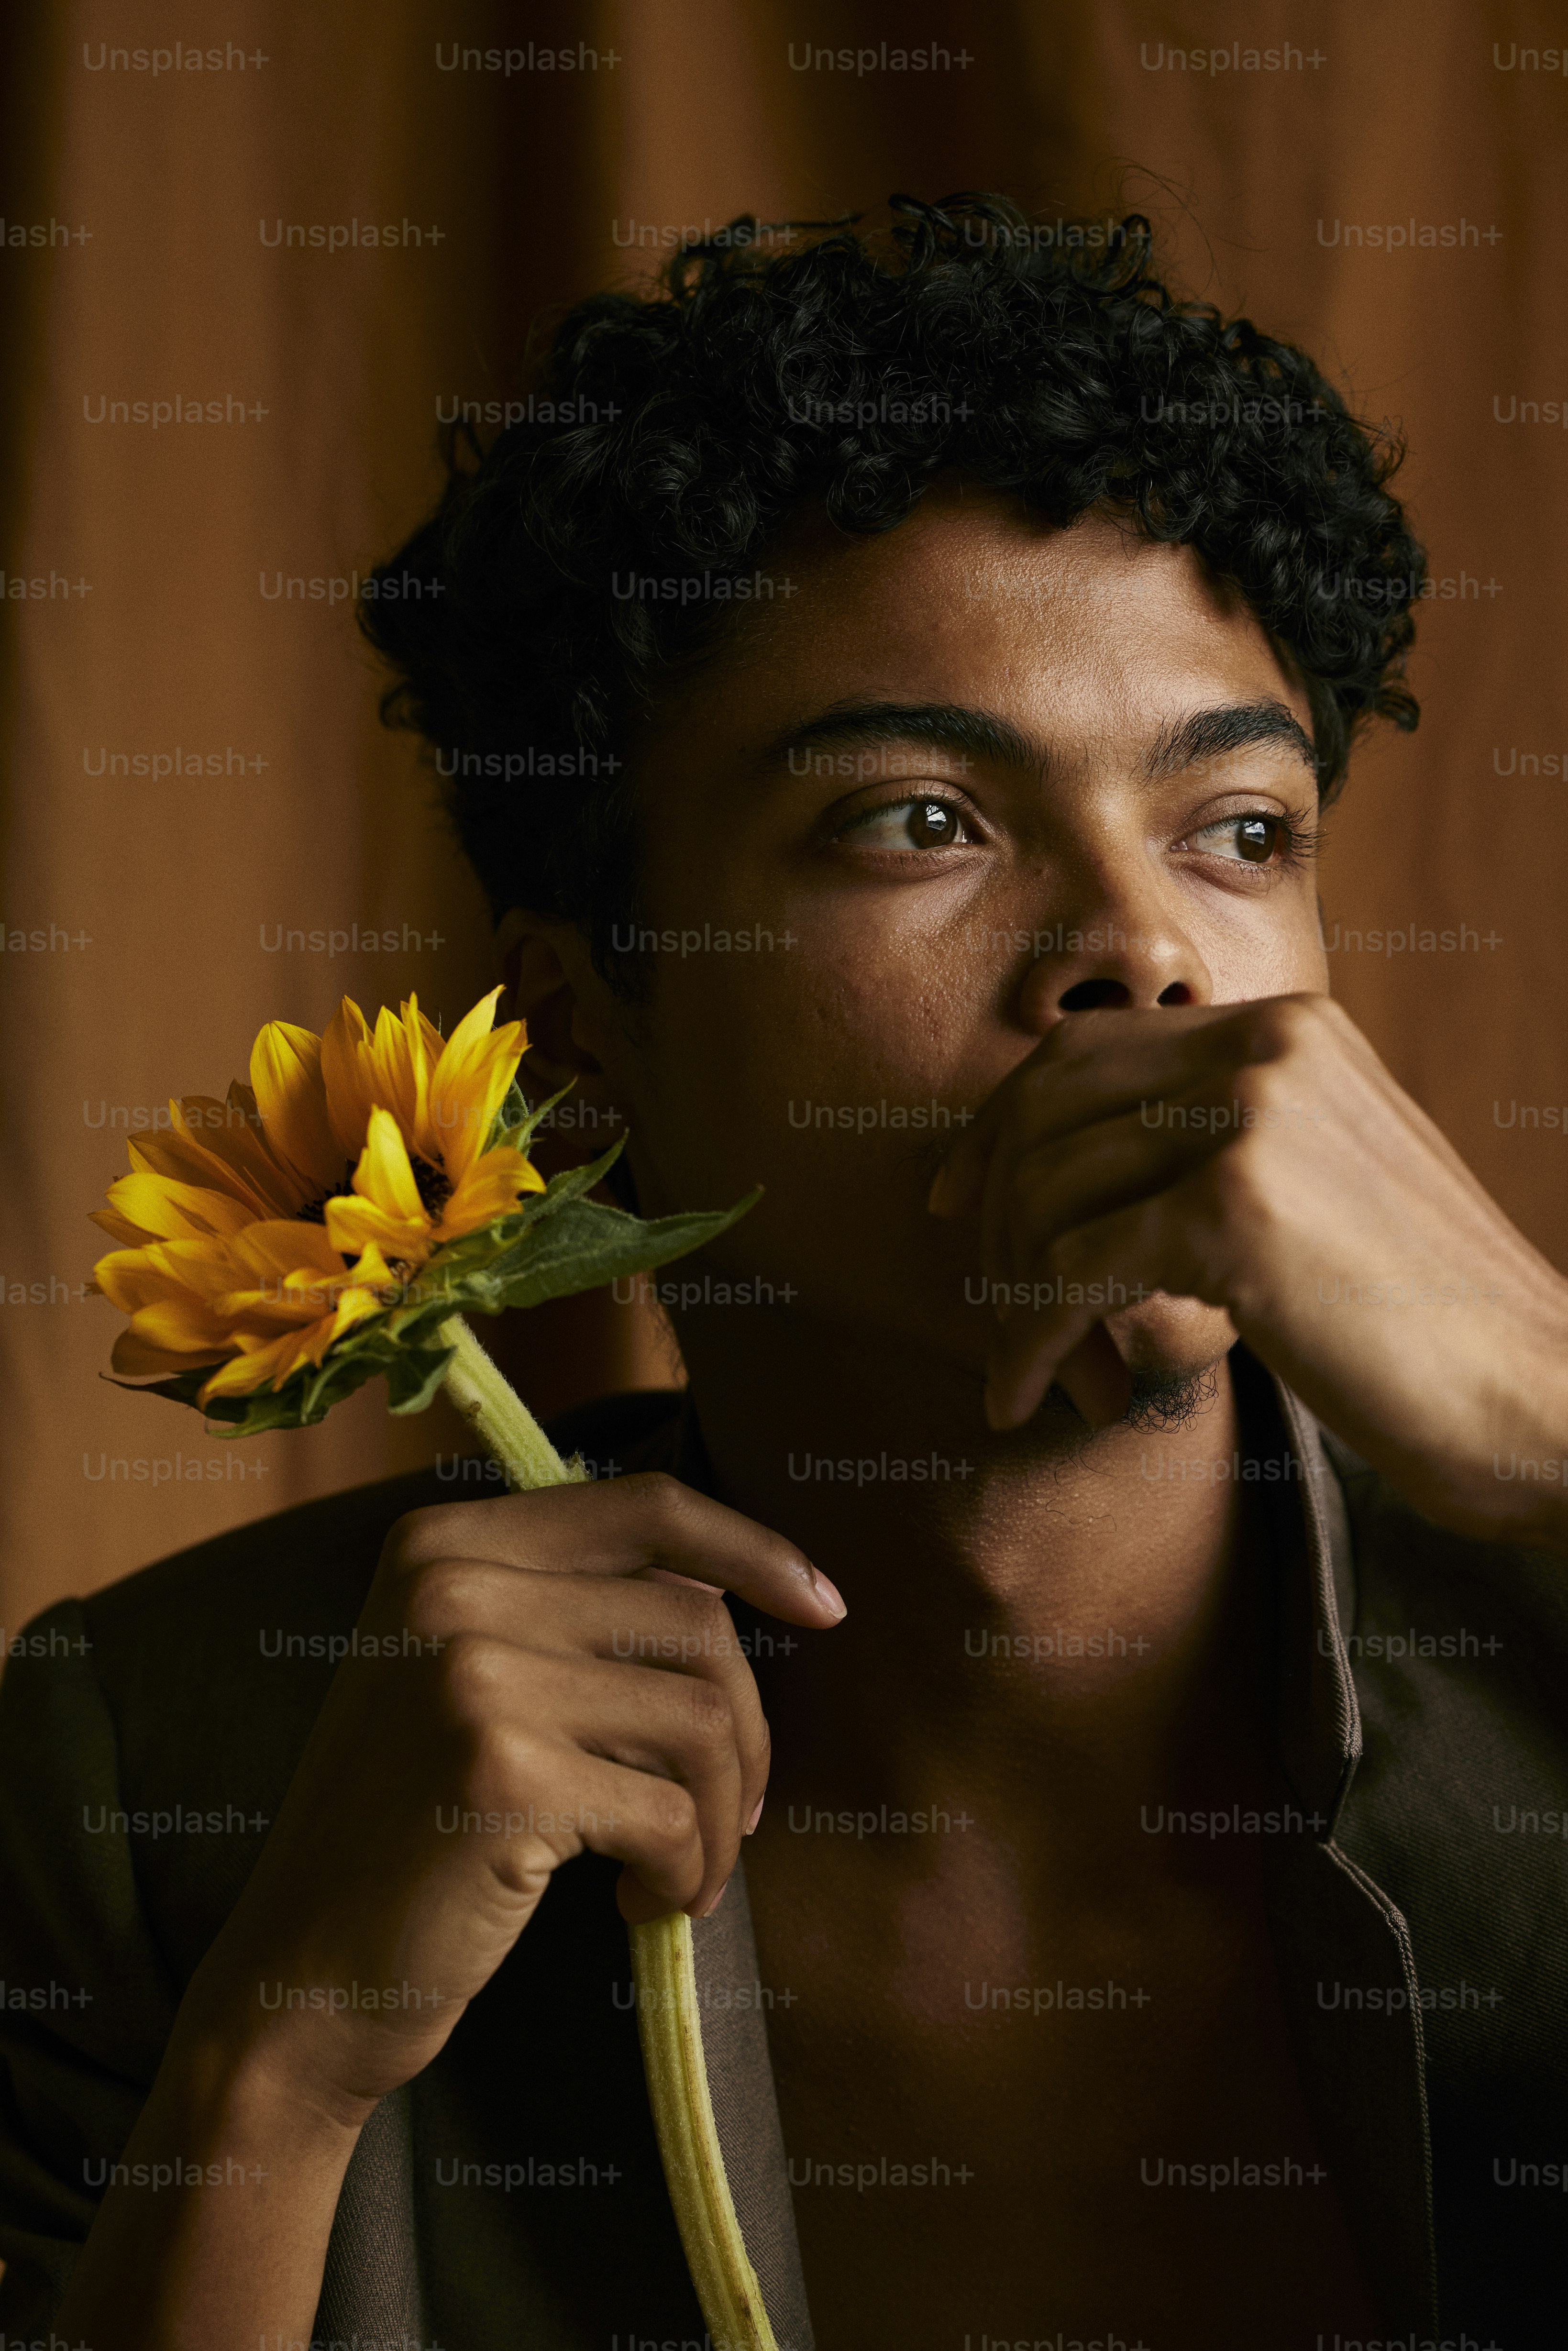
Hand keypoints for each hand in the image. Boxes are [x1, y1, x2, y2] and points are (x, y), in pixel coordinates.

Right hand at [180, 1473, 845, 2119]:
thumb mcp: (468, 1679)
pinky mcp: (502, 1773)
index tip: (825, 1608)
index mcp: (440, 1543)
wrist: (307, 1978)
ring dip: (723, 1815)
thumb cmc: (413, 1832)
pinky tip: (646, 1908)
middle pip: (693, 1622)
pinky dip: (688, 1871)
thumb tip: (748, 1595)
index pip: (645, 1508)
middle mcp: (450, 1587)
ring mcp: (471, 1674)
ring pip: (700, 1718)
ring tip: (682, 1870)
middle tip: (728, 1816)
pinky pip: (674, 1811)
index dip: (752, 1551)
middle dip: (743, 1731)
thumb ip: (575, 1613)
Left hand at [929, 994, 1567, 1549]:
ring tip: (1031, 1373)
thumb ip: (1224, 1143)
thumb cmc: (1428, 1317)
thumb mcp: (1327, 1181)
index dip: (1001, 1121)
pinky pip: (1068, 1274)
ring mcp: (1250, 1121)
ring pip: (1048, 1195)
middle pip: (1048, 1105)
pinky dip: (1030, 1344)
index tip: (958, 1197)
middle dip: (991, 1207)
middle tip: (975, 1294)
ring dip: (1012, 1299)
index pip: (1089, 1045)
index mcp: (1289, 1027)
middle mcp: (1266, 1047)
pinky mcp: (1233, 1213)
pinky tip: (1031, 1399)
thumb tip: (1085, 1167)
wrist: (1537, 1392)